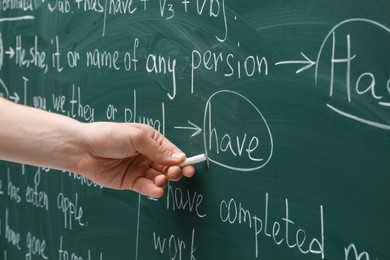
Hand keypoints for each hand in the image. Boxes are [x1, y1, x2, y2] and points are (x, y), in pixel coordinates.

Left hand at [75, 123, 194, 197]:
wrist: (83, 149)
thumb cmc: (108, 136)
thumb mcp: (136, 137)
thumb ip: (158, 150)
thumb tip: (179, 158)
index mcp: (151, 140)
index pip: (171, 151)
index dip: (181, 160)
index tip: (188, 167)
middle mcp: (147, 155)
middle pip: (167, 166)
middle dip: (174, 171)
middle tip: (175, 174)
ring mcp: (139, 169)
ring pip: (158, 177)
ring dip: (163, 180)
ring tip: (160, 179)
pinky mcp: (130, 181)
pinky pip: (146, 187)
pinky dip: (153, 189)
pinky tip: (157, 190)